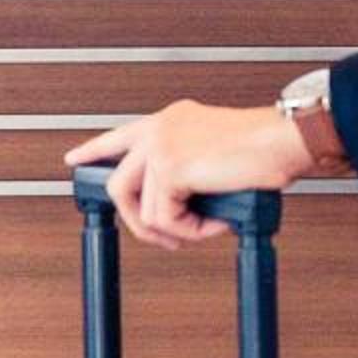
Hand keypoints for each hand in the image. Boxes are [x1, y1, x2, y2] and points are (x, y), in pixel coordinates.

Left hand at [64, 101, 312, 247]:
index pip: (119, 136)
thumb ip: (187, 168)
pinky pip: (163, 219)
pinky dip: (190, 231)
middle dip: (139, 222)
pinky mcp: (169, 167)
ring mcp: (161, 146)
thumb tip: (174, 206)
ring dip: (174, 230)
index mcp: (170, 120)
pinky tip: (215, 222)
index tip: (74, 160)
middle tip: (169, 237)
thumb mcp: (214, 152)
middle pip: (118, 185)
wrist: (284, 140)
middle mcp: (160, 128)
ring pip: (142, 209)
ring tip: (201, 229)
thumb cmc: (264, 148)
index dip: (93, 150)